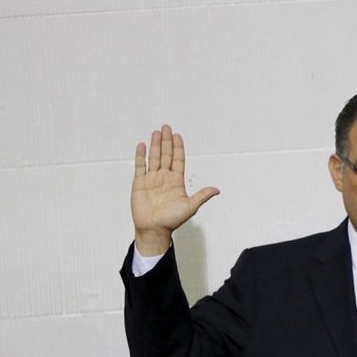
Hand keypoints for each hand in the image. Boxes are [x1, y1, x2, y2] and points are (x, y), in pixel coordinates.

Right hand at [131, 125, 218, 255]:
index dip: (178, 148)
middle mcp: (164, 178)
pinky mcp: (139, 183)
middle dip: (166, 141)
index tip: (177, 135)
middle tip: (166, 127)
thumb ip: (202, 196)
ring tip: (156, 132)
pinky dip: (140, 156)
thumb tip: (217, 190)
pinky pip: (140, 166)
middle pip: (166, 155)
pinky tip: (142, 145)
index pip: (178, 160)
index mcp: (176, 181)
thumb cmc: (172, 220)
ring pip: (154, 158)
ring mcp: (151, 179)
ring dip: (155, 145)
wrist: (154, 229)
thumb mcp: (190, 206)